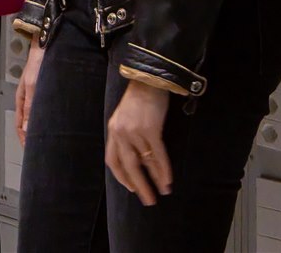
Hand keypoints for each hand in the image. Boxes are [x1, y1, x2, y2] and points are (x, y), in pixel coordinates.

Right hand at [15, 39, 43, 145]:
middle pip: (29, 122)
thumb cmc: (39, 63)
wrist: (48, 45)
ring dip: (42, 127)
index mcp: (21, 100)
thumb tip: (28, 129)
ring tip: (50, 138)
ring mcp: (38, 94)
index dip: (24, 139)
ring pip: (38, 116)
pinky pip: (46, 108)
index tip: (30, 151)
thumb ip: (31, 107)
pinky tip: (57, 121)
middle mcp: (29, 99)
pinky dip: (49, 117)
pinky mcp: (47, 90)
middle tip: (41, 148)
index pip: (20, 126)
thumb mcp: (34, 86)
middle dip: (33, 136)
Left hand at [105, 79, 173, 205]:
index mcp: (113, 130)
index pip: (112, 160)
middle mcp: (121, 133)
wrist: (149, 79)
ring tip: (162, 192)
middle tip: (148, 200)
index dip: (122, 176)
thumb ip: (126, 134)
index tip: (131, 188)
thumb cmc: (140, 97)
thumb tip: (136, 156)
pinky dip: (163, 169)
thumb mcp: (125, 116)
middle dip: (138, 186)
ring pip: (145, 163)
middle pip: (128, 166)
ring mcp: (135, 132)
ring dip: (154, 180)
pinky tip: (168, 179)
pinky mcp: (150, 130)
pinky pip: (157, 155)